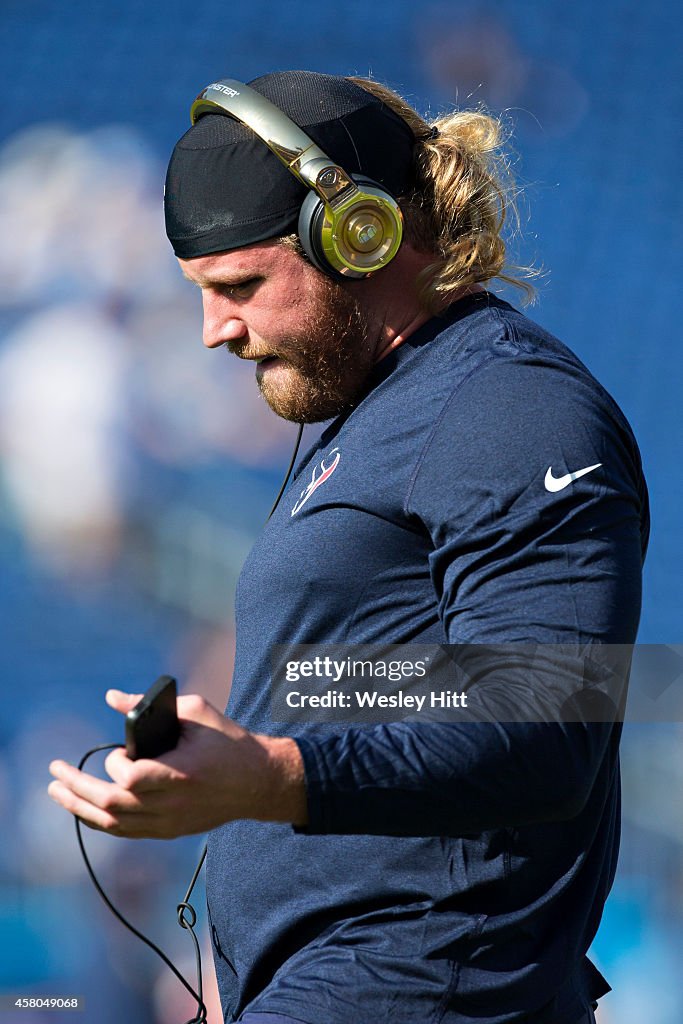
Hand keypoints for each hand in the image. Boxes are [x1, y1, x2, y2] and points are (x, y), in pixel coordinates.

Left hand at [48, 690, 306, 838]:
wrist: (257, 781)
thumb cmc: (227, 740)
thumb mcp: (196, 711)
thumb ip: (150, 706)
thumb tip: (112, 697)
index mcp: (181, 773)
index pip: (131, 778)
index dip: (116, 764)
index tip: (118, 752)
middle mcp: (172, 803)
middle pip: (111, 806)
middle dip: (77, 788)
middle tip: (54, 774)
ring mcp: (170, 822)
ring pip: (113, 824)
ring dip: (80, 808)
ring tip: (57, 792)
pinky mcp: (169, 831)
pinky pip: (125, 832)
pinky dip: (100, 821)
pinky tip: (83, 809)